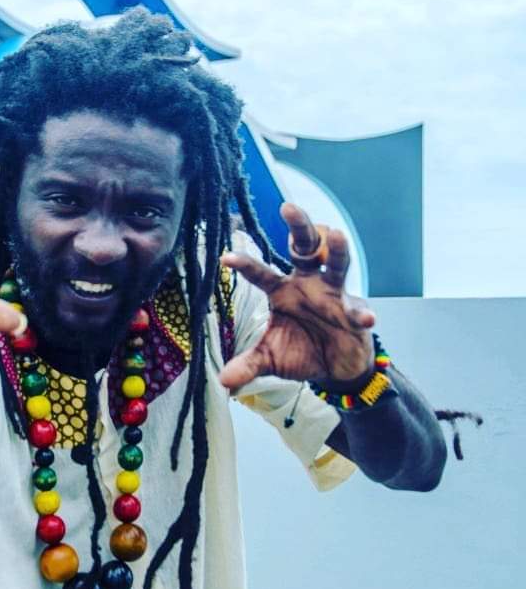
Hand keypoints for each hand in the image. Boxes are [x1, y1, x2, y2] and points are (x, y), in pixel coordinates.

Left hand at [219, 203, 375, 390]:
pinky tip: (365, 318)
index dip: (245, 264)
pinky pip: (357, 309)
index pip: (260, 273)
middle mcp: (307, 283)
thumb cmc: (299, 352)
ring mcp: (333, 293)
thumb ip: (249, 365)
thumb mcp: (270, 360)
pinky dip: (361, 313)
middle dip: (298, 226)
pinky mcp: (354, 310)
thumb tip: (223, 382)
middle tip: (287, 206)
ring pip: (336, 263)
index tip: (226, 256)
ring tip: (336, 235)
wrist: (334, 367)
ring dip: (336, 248)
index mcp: (281, 290)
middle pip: (303, 246)